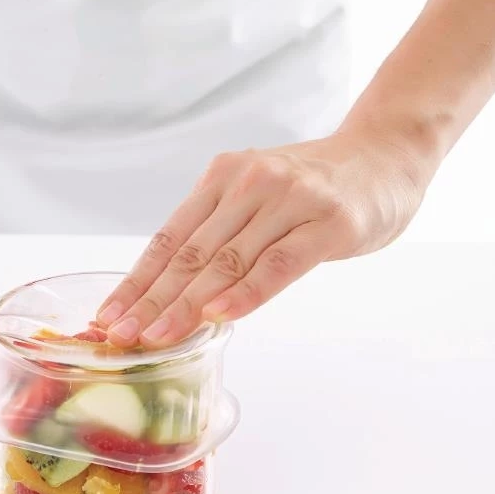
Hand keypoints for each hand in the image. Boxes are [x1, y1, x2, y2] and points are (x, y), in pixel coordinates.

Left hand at [97, 129, 429, 346]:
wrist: (387, 155)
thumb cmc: (317, 189)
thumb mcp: (259, 199)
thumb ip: (222, 235)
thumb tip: (172, 295)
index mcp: (224, 178)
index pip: (169, 239)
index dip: (136, 282)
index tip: (107, 317)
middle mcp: (251, 183)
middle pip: (190, 254)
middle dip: (150, 301)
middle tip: (121, 337)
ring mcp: (290, 201)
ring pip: (228, 262)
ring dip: (187, 305)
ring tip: (157, 338)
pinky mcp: (328, 223)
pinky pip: (279, 264)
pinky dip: (247, 293)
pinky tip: (219, 316)